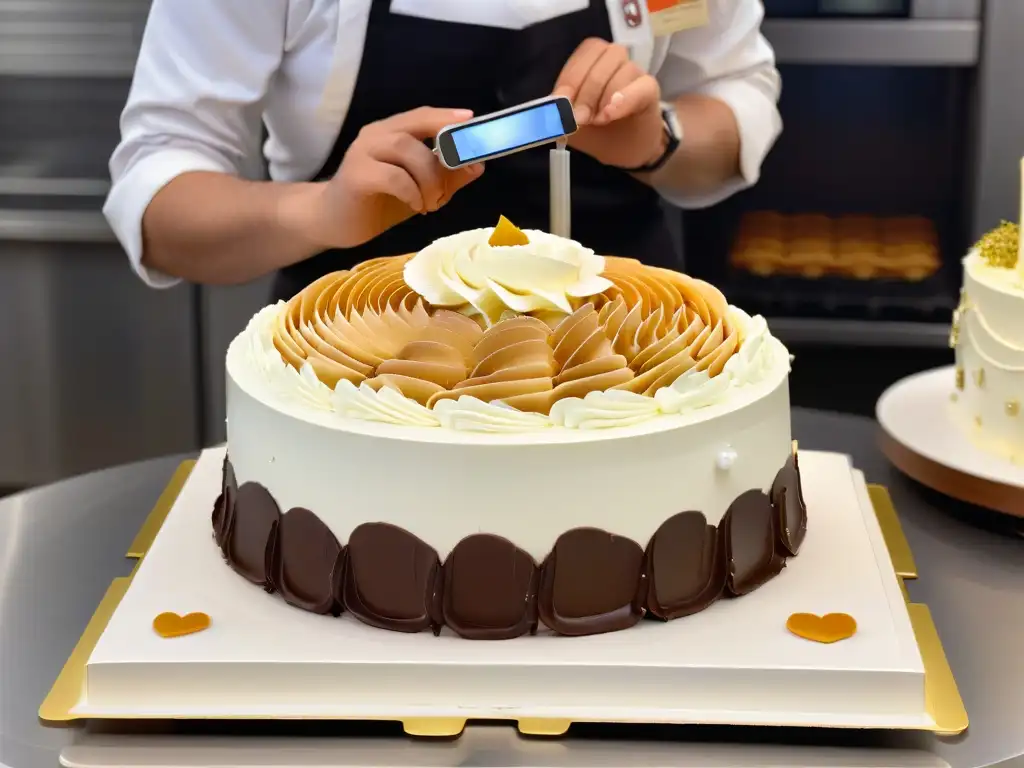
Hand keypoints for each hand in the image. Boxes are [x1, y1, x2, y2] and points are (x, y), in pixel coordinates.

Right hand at [311, 107, 483, 248]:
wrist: (333, 222)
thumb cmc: (378, 202)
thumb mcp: (421, 190)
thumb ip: (447, 178)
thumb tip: (478, 166)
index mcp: (392, 132)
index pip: (423, 115)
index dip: (447, 117)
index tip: (471, 121)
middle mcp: (376, 135)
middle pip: (416, 127)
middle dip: (442, 157)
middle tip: (447, 189)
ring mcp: (363, 153)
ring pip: (406, 149)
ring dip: (428, 177)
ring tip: (431, 202)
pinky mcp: (356, 176)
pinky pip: (393, 176)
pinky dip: (412, 191)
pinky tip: (415, 206)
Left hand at [553, 39, 665, 169]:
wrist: (628, 151)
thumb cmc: (600, 132)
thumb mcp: (573, 126)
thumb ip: (560, 115)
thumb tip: (547, 110)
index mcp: (595, 62)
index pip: (585, 53)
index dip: (572, 75)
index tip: (562, 101)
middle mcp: (616, 61)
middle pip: (603, 57)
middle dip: (586, 90)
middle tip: (580, 118)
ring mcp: (636, 73)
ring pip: (622, 70)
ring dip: (604, 97)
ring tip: (598, 121)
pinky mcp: (650, 90)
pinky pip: (641, 86)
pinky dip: (625, 98)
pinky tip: (610, 114)